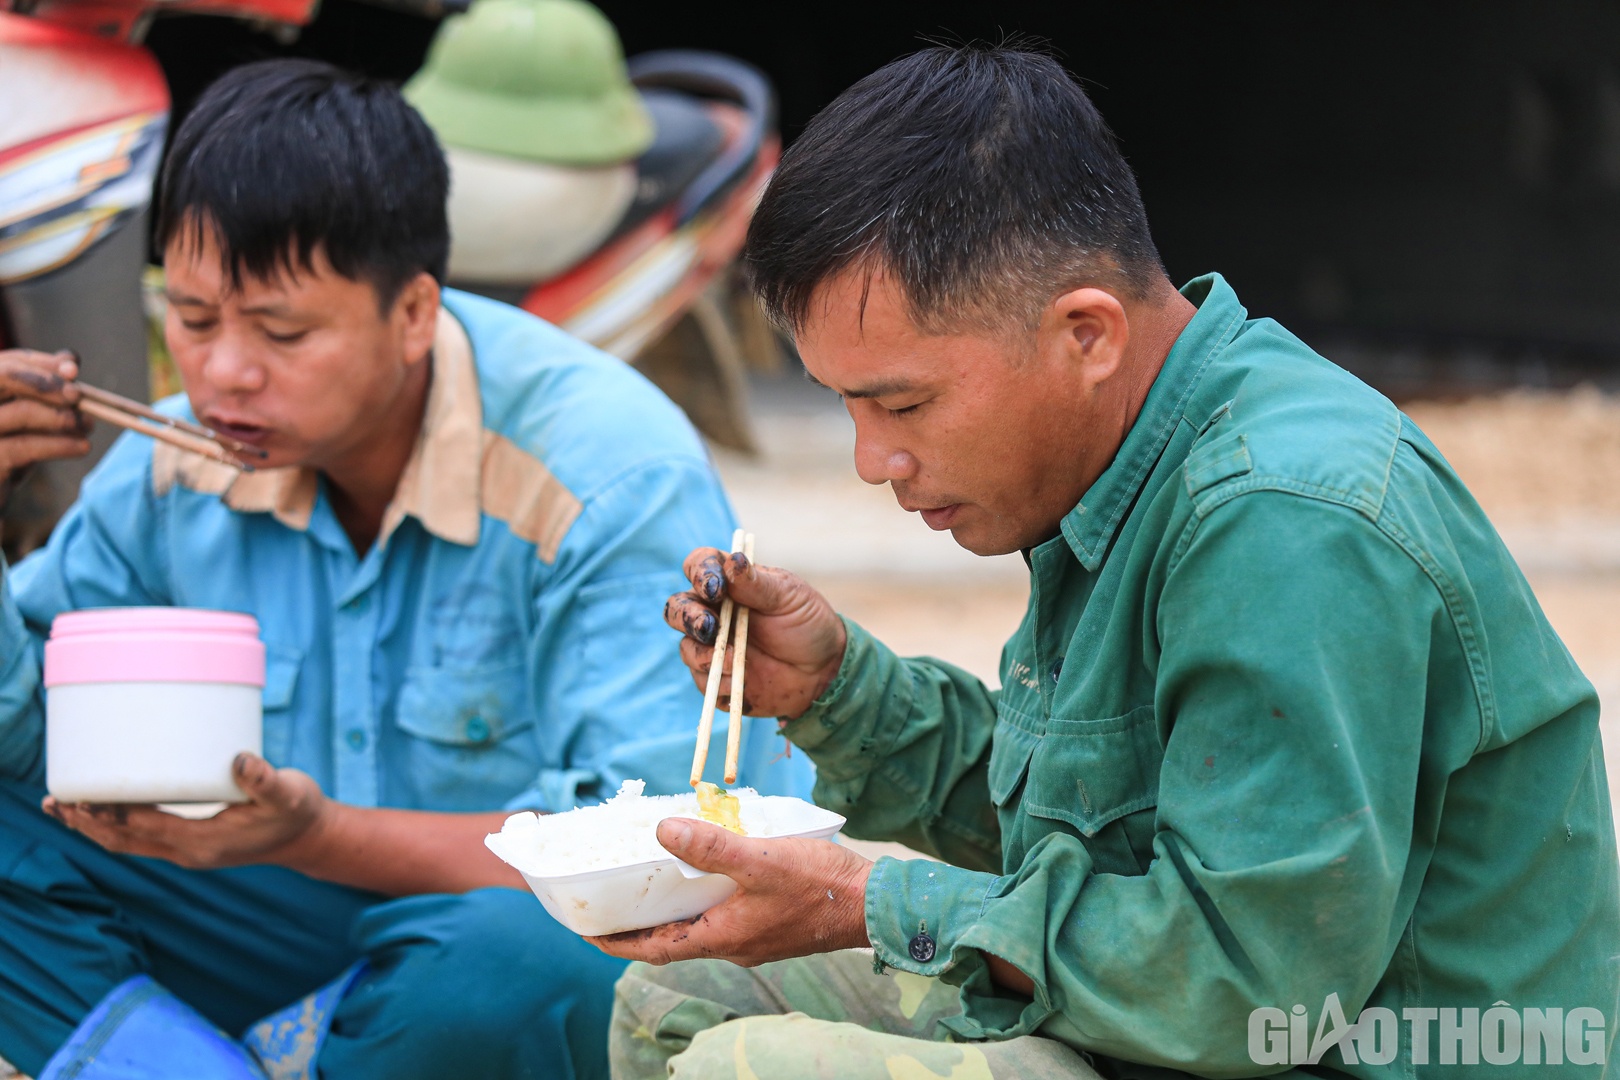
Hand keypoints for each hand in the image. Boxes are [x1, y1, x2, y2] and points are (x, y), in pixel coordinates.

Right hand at [0, 350, 90, 495]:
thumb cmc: (8, 452)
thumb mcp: (26, 418)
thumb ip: (44, 389)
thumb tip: (71, 360)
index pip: (7, 362)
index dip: (41, 363)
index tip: (74, 370)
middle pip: (2, 375)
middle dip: (45, 382)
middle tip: (78, 395)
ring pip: (19, 411)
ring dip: (62, 416)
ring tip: (89, 425)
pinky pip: (24, 447)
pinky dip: (59, 444)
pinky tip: (83, 446)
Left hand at [42, 753, 332, 869]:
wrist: (308, 838)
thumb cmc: (298, 811)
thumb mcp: (289, 792)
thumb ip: (264, 778)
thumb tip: (240, 759)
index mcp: (204, 841)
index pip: (143, 828)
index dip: (110, 813)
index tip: (82, 794)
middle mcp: (188, 852)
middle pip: (124, 841)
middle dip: (88, 823)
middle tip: (56, 801)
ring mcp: (187, 851)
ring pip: (127, 844)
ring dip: (93, 828)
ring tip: (61, 808)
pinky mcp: (189, 843)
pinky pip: (140, 840)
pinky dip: (113, 828)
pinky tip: (101, 812)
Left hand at [586, 818, 872, 965]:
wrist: (873, 903)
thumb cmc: (820, 885)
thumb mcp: (761, 859)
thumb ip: (712, 846)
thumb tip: (662, 829)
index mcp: (723, 937)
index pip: (655, 948)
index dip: (618, 942)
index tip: (588, 932)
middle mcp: (734, 944)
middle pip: (673, 939)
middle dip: (641, 924)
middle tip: (612, 901)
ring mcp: (754, 936)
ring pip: (700, 926)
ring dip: (673, 910)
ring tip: (652, 881)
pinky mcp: (771, 924)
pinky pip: (724, 916)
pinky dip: (704, 899)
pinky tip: (708, 871)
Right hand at [664, 547, 846, 718]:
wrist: (825, 670)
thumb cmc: (808, 623)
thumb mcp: (790, 597)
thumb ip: (758, 583)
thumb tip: (733, 562)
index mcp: (729, 584)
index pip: (699, 566)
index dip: (699, 573)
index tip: (715, 588)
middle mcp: (714, 613)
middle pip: (677, 608)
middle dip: (687, 617)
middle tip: (710, 628)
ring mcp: (713, 647)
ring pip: (686, 647)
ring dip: (703, 655)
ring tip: (734, 661)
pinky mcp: (718, 679)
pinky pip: (703, 682)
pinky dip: (718, 682)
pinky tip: (739, 682)